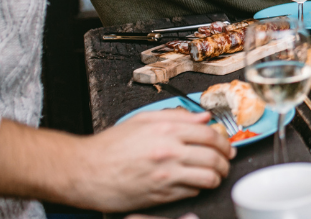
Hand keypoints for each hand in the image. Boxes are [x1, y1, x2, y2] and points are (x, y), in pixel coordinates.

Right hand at [69, 110, 231, 211]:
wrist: (84, 171)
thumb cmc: (109, 147)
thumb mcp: (141, 120)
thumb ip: (176, 116)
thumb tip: (202, 117)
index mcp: (166, 130)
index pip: (209, 134)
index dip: (224, 140)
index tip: (226, 145)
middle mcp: (169, 151)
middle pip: (214, 156)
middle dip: (225, 160)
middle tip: (225, 161)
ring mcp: (166, 174)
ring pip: (208, 176)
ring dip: (217, 176)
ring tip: (216, 174)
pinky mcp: (161, 194)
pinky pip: (192, 191)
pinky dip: (199, 188)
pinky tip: (195, 183)